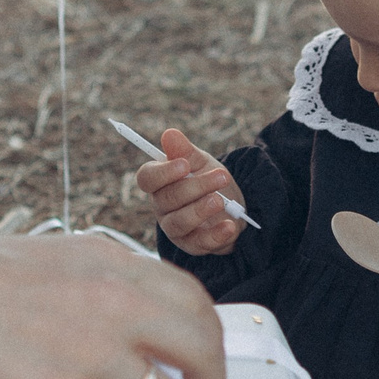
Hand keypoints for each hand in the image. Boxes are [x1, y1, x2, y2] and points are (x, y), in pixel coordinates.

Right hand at [136, 126, 244, 255]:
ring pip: (179, 222)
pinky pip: (200, 243)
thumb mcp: (200, 162)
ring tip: (220, 201)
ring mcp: (175, 228)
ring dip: (200, 210)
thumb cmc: (207, 180)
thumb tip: (170, 134)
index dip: (163, 173)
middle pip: (167, 199)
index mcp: (159, 183)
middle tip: (221, 176)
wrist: (231, 206)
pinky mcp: (192, 245)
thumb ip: (185, 151)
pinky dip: (216, 235)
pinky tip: (230, 225)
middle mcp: (161, 206)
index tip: (185, 164)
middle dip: (196, 186)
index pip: (147, 178)